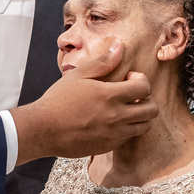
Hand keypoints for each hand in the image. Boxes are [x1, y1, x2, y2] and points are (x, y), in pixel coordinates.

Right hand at [12, 40, 157, 164]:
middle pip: (151, 110)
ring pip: (144, 126)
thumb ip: (102, 62)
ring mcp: (113, 134)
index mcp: (109, 96)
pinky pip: (128, 137)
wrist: (42, 130)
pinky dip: (126, 128)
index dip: (141, 80)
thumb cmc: (57, 100)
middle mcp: (116, 117)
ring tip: (125, 109)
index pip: (145, 88)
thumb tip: (119, 46)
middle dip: (147, 99)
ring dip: (139, 116)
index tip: (128, 79)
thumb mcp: (77, 76)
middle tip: (132, 95)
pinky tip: (112, 121)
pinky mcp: (107, 146)